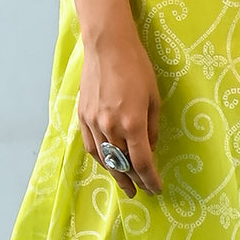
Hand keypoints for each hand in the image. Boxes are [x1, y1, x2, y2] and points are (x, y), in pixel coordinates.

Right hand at [77, 28, 162, 198]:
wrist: (108, 47)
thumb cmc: (137, 68)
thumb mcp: (154, 98)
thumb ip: (152, 128)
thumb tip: (150, 149)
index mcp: (133, 123)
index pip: (142, 163)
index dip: (150, 180)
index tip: (156, 189)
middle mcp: (111, 127)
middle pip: (122, 165)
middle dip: (134, 181)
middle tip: (140, 192)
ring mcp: (94, 123)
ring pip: (105, 159)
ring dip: (116, 174)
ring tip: (125, 185)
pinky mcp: (83, 117)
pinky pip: (91, 146)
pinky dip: (100, 159)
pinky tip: (107, 164)